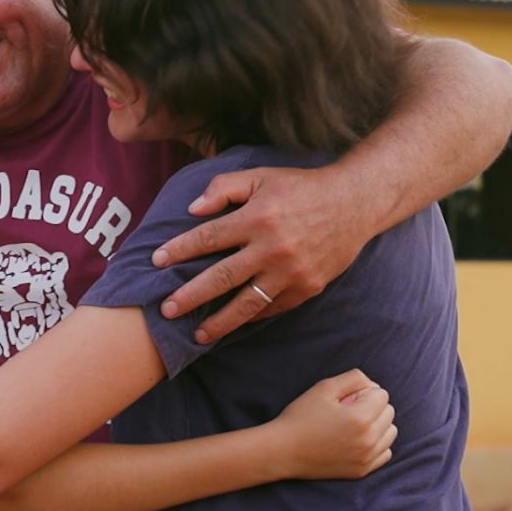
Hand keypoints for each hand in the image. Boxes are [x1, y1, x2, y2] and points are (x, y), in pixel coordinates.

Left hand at [153, 165, 376, 342]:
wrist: (354, 203)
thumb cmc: (301, 187)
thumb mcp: (261, 176)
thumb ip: (224, 188)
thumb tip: (192, 210)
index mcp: (257, 217)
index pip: (208, 237)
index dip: (180, 250)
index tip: (157, 261)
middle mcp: (272, 248)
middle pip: (221, 277)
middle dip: (190, 296)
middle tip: (166, 310)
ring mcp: (291, 272)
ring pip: (247, 304)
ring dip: (219, 322)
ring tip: (197, 334)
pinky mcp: (307, 288)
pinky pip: (273, 308)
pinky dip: (251, 318)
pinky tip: (233, 324)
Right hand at [269, 369, 396, 479]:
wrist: (284, 451)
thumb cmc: (301, 416)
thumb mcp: (324, 387)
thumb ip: (353, 378)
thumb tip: (373, 385)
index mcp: (360, 418)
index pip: (382, 395)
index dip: (364, 391)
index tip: (346, 397)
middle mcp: (368, 440)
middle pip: (389, 412)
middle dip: (372, 406)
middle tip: (348, 409)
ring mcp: (367, 457)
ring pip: (390, 432)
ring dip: (378, 424)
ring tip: (354, 424)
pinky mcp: (362, 470)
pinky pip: (385, 452)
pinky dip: (377, 443)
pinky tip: (357, 439)